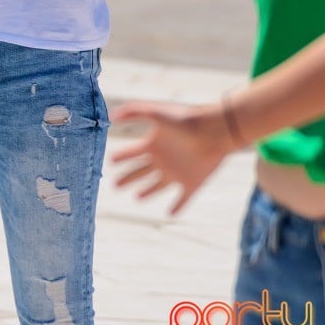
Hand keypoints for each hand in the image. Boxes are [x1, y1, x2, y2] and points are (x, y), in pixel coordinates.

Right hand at [110, 100, 231, 214]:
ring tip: (137, 198)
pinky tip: (170, 212)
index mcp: (153, 144)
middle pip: (140, 171)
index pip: (132, 153)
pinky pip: (183, 198)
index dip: (121, 157)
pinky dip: (177, 206)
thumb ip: (133, 112)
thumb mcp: (155, 113)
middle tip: (114, 185)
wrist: (214, 131)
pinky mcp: (192, 183)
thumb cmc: (184, 120)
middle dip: (127, 178)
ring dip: (147, 192)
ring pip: (158, 185)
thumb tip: (111, 115)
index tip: (110, 161)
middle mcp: (163, 159)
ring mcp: (177, 172)